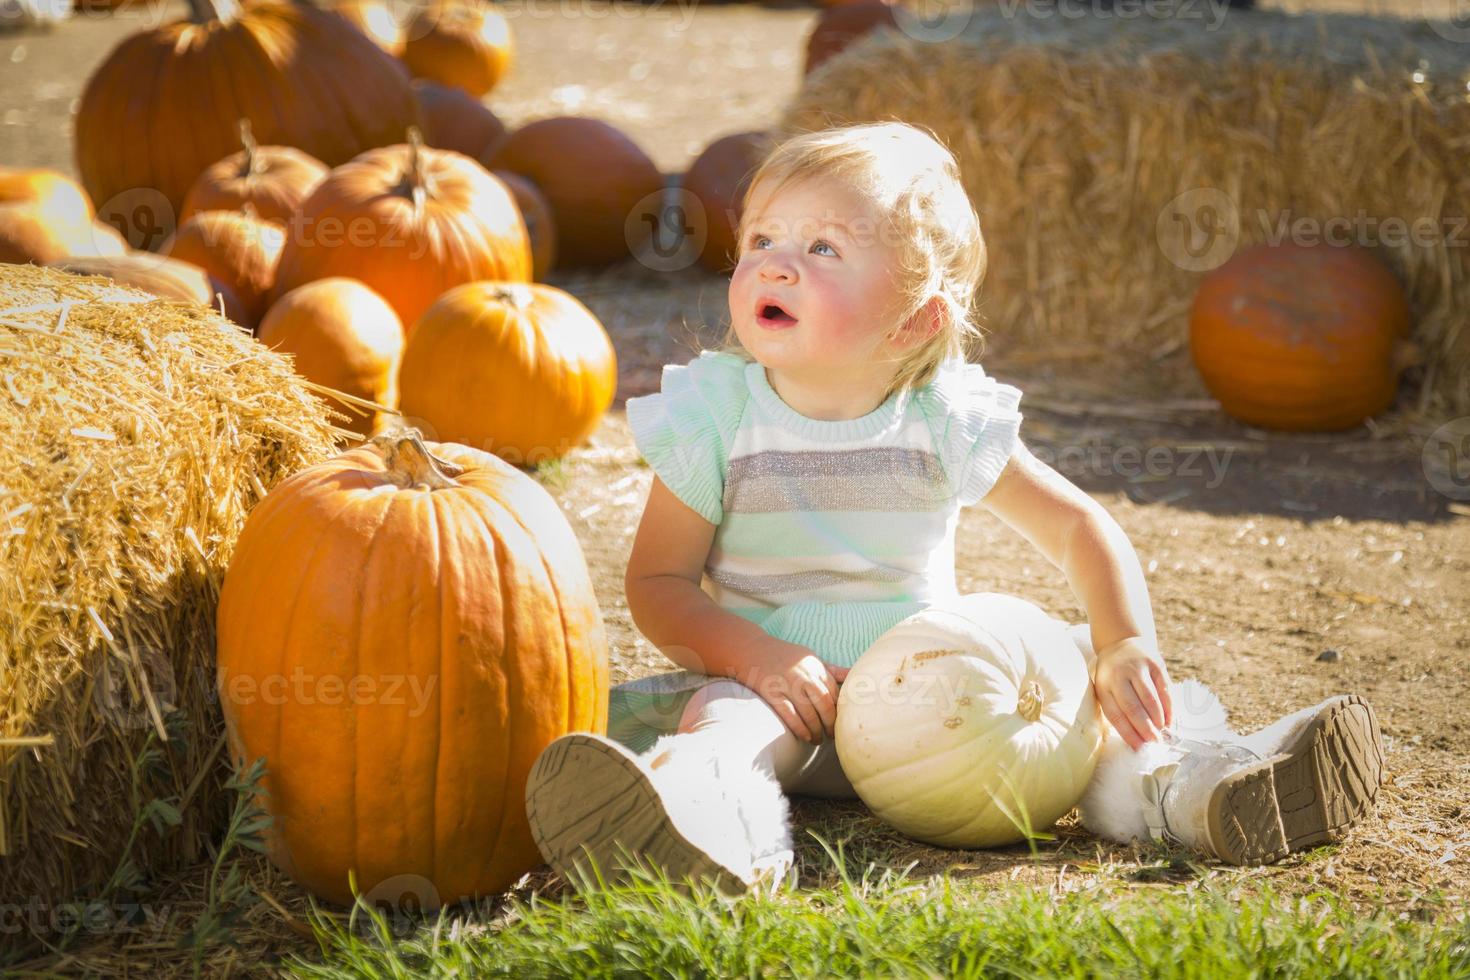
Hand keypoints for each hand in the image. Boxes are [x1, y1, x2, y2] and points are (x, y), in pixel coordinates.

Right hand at [742, 638, 849, 743]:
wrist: (752, 649)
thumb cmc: (785, 656)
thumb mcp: (810, 659)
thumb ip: (832, 670)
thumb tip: (854, 676)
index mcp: (815, 667)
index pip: (834, 694)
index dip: (838, 712)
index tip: (840, 724)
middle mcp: (803, 675)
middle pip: (824, 704)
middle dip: (830, 724)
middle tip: (831, 736)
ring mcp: (786, 683)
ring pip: (808, 712)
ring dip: (815, 730)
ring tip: (817, 740)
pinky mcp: (771, 692)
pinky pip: (788, 714)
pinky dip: (799, 728)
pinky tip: (804, 737)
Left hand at [1093, 636, 1173, 750]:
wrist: (1119, 641)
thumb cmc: (1111, 674)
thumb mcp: (1104, 687)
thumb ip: (1116, 708)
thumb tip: (1135, 739)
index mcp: (1103, 685)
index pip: (1115, 714)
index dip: (1128, 733)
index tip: (1138, 747)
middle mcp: (1119, 675)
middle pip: (1133, 707)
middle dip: (1145, 728)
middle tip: (1154, 742)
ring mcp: (1138, 668)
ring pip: (1150, 699)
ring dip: (1158, 719)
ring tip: (1161, 732)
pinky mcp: (1155, 663)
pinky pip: (1164, 689)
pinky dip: (1168, 707)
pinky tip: (1169, 719)